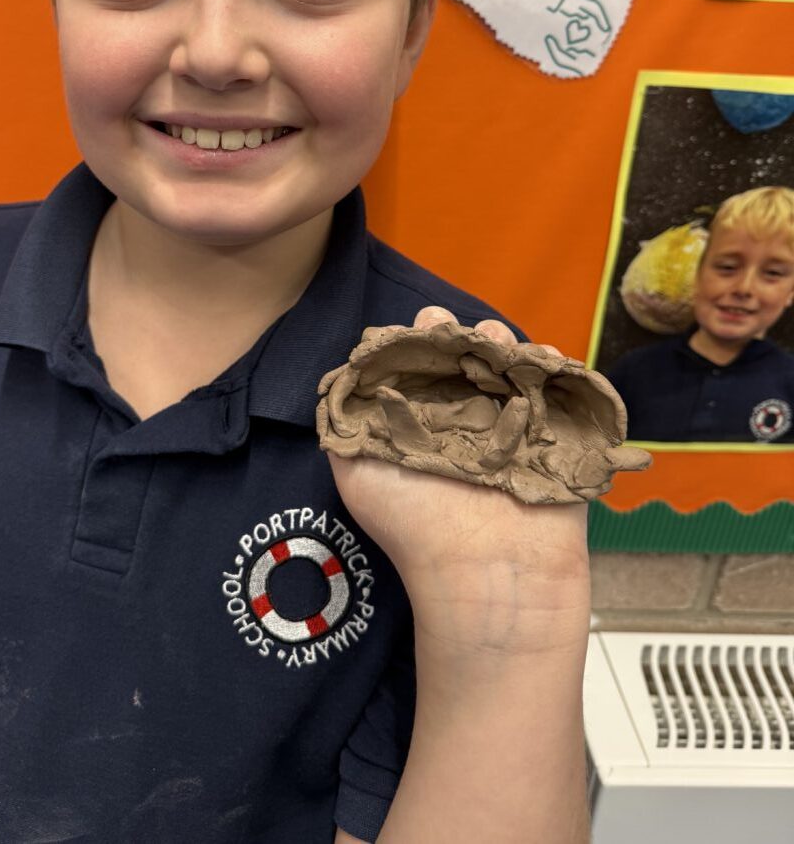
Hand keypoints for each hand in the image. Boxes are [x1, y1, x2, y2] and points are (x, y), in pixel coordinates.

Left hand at [327, 308, 589, 655]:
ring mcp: (512, 427)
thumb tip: (343, 379)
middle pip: (464, 359)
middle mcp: (465, 422)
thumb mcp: (358, 475)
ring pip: (510, 365)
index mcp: (421, 425)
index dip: (413, 340)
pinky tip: (540, 353)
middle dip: (457, 332)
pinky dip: (552, 363)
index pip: (417, 367)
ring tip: (494, 337)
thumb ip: (344, 427)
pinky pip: (557, 387)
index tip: (411, 326)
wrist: (488, 576)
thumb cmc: (416, 528)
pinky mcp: (554, 436)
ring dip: (502, 341)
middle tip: (447, 325)